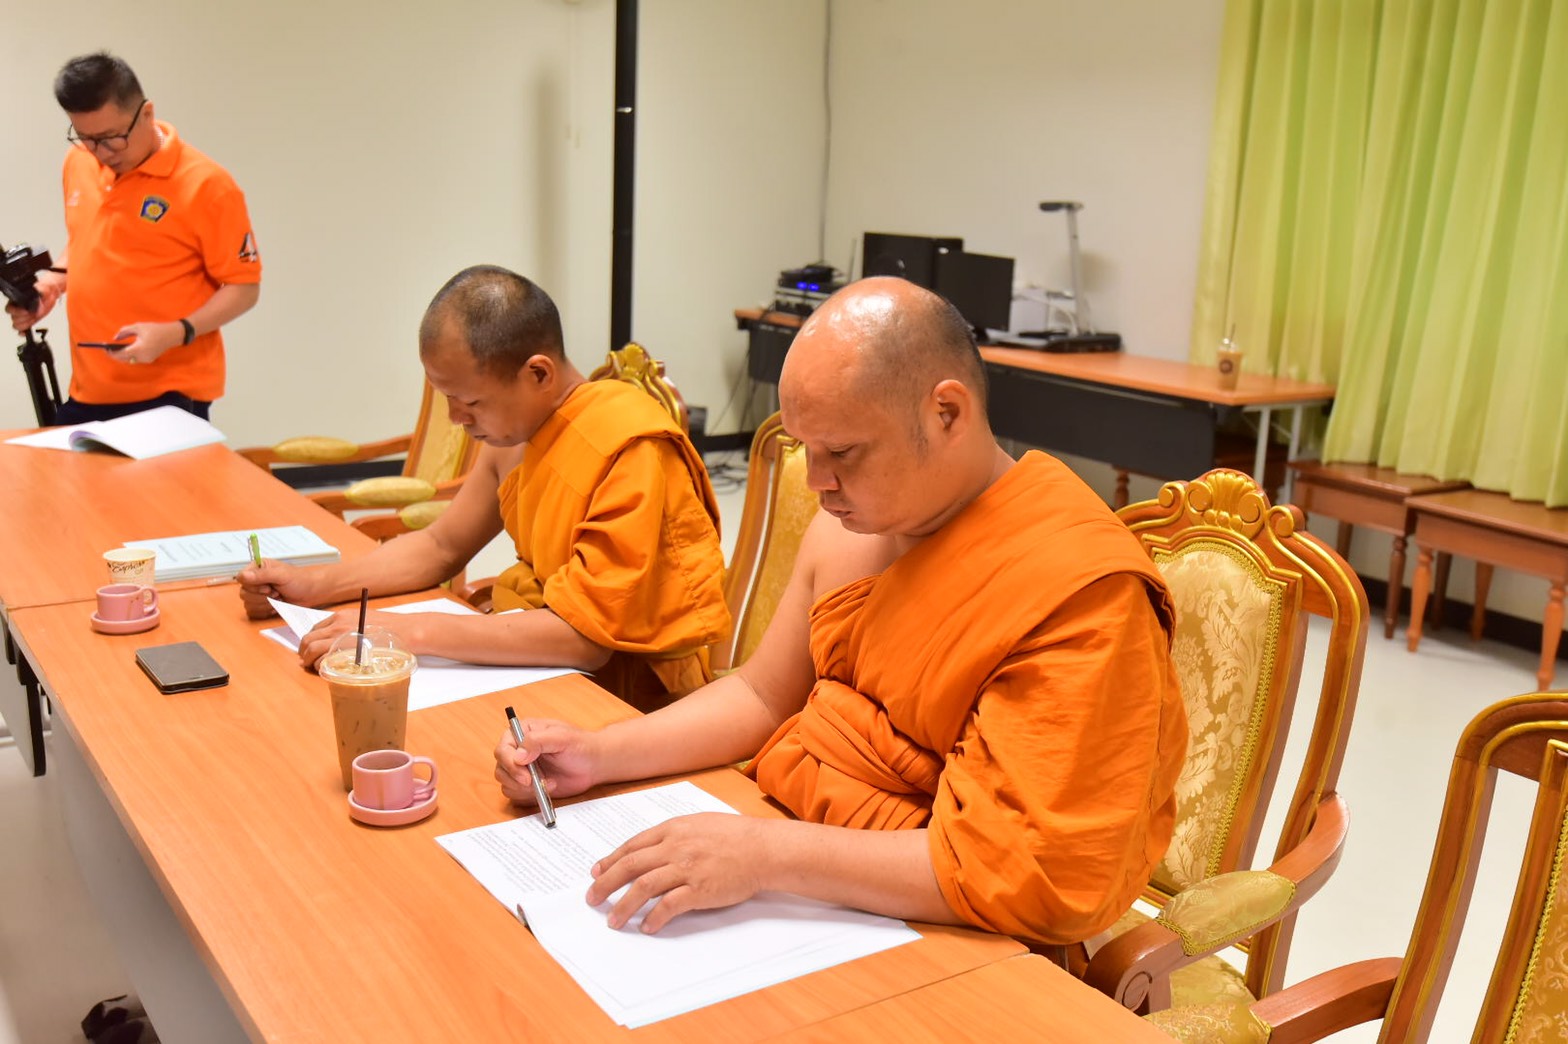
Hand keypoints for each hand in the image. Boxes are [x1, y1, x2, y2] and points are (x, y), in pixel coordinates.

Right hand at [6, 271, 63, 330]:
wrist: (50, 294)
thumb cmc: (44, 289)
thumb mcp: (43, 288)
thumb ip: (39, 291)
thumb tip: (38, 297)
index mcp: (16, 300)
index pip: (9, 309)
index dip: (17, 311)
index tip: (27, 311)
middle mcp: (18, 309)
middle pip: (13, 319)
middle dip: (25, 318)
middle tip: (34, 314)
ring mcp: (23, 316)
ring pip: (17, 325)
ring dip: (26, 324)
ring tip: (34, 318)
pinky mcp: (29, 321)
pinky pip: (22, 330)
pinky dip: (23, 332)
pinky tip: (27, 331)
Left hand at [111, 320, 184, 364]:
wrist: (171, 335)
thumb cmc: (154, 329)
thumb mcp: (137, 327)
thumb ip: (124, 332)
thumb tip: (115, 338)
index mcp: (139, 348)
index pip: (121, 354)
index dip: (112, 352)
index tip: (105, 349)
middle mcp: (142, 356)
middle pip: (124, 359)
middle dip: (116, 355)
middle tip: (108, 350)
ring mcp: (146, 359)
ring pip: (130, 360)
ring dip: (123, 356)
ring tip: (115, 349)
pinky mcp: (149, 360)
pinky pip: (136, 359)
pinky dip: (130, 355)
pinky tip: (126, 350)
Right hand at [237, 560, 310, 618]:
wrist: (310, 593)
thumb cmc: (299, 580)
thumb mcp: (282, 575)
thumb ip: (262, 575)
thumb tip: (242, 576)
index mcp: (257, 568)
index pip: (241, 578)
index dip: (253, 586)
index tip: (268, 588)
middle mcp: (254, 581)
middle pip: (243, 594)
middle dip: (262, 597)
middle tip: (277, 593)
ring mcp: (256, 594)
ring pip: (248, 604)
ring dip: (265, 605)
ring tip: (278, 599)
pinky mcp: (260, 605)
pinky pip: (253, 612)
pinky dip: (266, 612)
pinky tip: (276, 606)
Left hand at [296, 607, 410, 669]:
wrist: (407, 631)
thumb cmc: (391, 628)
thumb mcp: (365, 620)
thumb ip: (349, 627)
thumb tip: (337, 641)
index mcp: (341, 616)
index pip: (316, 629)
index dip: (310, 641)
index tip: (310, 649)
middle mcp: (337, 625)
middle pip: (308, 639)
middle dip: (303, 652)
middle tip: (305, 661)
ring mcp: (340, 638)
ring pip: (312, 649)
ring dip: (308, 661)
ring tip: (312, 667)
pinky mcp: (345, 651)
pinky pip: (323, 660)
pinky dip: (320, 666)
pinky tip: (325, 670)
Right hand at [493, 719, 597, 805]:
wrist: (593, 764)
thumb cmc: (580, 746)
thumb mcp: (562, 738)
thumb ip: (538, 741)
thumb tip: (518, 756)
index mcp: (523, 732)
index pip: (503, 748)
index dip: (510, 763)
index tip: (526, 775)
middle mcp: (518, 749)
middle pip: (501, 768)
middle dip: (517, 780)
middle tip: (536, 783)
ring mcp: (521, 768)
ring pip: (505, 783)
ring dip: (525, 789)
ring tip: (549, 783)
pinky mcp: (526, 784)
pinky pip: (515, 794)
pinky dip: (529, 796)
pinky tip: (548, 789)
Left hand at [585, 814, 768, 932]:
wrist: (763, 848)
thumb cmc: (735, 836)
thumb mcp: (699, 824)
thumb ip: (674, 835)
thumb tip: (650, 851)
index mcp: (673, 829)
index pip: (632, 846)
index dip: (610, 861)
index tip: (597, 873)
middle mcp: (674, 847)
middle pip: (629, 867)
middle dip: (605, 884)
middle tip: (592, 899)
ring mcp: (686, 868)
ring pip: (643, 888)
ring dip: (623, 906)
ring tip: (613, 920)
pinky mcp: (699, 889)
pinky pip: (669, 906)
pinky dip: (655, 918)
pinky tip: (647, 926)